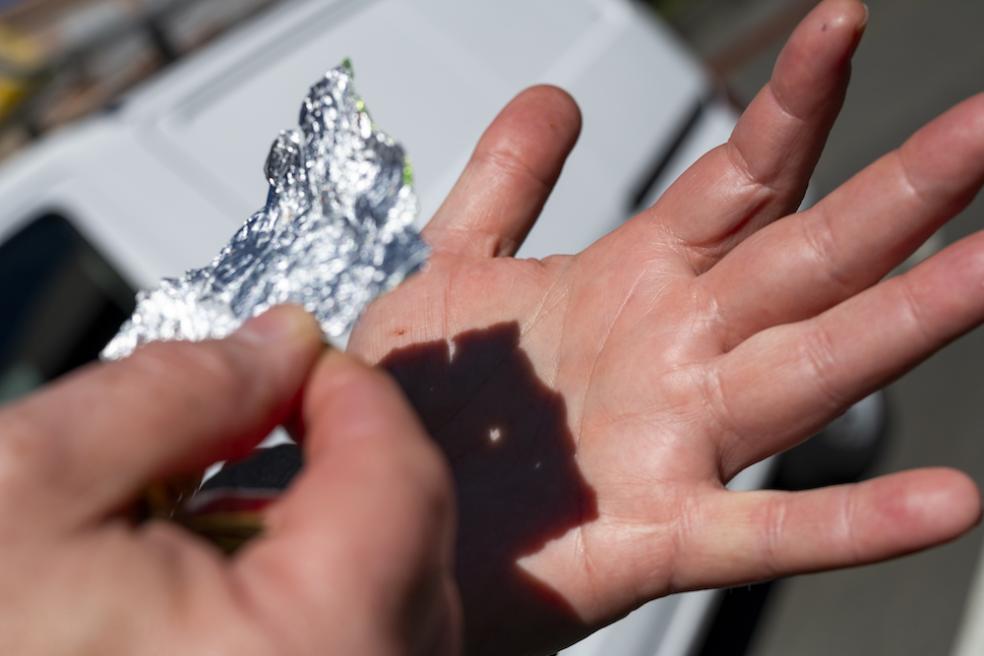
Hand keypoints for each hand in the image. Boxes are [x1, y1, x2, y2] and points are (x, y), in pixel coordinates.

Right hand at [0, 307, 458, 655]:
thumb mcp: (29, 485)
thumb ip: (179, 390)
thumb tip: (280, 344)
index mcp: (313, 647)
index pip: (403, 478)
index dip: (355, 394)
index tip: (302, 359)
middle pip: (410, 545)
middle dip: (337, 465)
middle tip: (253, 425)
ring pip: (392, 608)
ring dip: (320, 539)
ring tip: (205, 525)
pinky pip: (354, 652)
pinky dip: (304, 608)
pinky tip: (210, 603)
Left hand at [349, 1, 983, 652]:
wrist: (387, 521)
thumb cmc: (428, 406)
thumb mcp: (456, 267)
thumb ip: (505, 184)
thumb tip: (554, 100)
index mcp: (634, 282)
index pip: (739, 176)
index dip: (792, 103)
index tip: (840, 23)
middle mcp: (676, 351)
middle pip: (807, 256)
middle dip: (899, 191)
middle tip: (982, 125)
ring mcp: (680, 439)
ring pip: (813, 370)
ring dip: (908, 320)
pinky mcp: (661, 534)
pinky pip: (768, 530)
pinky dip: (854, 523)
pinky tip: (944, 502)